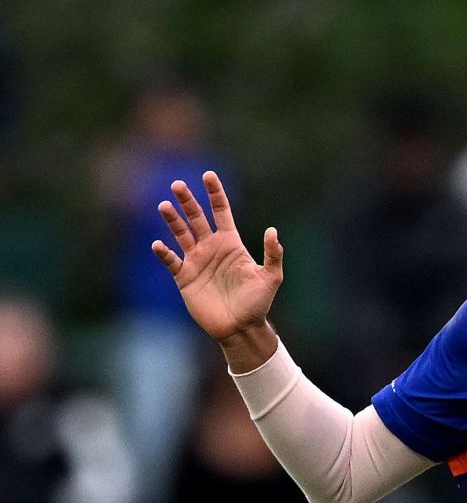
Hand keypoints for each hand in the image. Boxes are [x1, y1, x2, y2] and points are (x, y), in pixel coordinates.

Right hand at [150, 171, 282, 342]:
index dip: (215, 193)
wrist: (240, 327)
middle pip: (196, 218)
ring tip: (165, 205)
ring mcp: (196, 261)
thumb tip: (273, 230)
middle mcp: (211, 247)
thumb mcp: (271, 278)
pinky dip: (164, 252)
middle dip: (188, 201)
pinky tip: (158, 244)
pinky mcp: (184, 277)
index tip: (208, 174)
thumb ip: (273, 255)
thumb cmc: (257, 303)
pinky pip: (171, 260)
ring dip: (173, 220)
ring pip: (181, 234)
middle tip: (178, 184)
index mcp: (231, 243)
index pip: (221, 212)